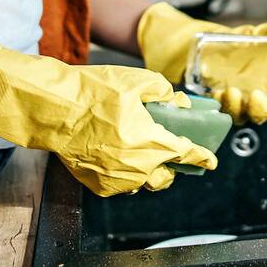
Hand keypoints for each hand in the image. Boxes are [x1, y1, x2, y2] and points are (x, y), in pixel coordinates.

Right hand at [0, 46, 217, 196]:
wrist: (55, 109)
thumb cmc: (94, 92)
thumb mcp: (137, 81)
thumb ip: (164, 93)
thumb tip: (178, 104)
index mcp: (152, 142)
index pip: (186, 153)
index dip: (202, 157)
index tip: (211, 161)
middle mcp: (138, 167)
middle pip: (166, 176)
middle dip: (172, 167)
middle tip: (169, 153)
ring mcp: (117, 179)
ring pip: (143, 183)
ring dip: (147, 171)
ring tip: (140, 154)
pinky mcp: (98, 185)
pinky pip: (120, 185)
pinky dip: (123, 174)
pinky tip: (117, 157)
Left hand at [137, 2, 266, 133]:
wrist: (199, 42)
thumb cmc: (236, 41)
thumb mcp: (258, 33)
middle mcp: (252, 98)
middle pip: (262, 115)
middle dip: (262, 111)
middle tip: (257, 95)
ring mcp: (232, 103)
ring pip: (238, 115)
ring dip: (237, 107)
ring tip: (232, 90)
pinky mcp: (211, 103)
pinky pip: (215, 111)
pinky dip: (217, 103)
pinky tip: (215, 91)